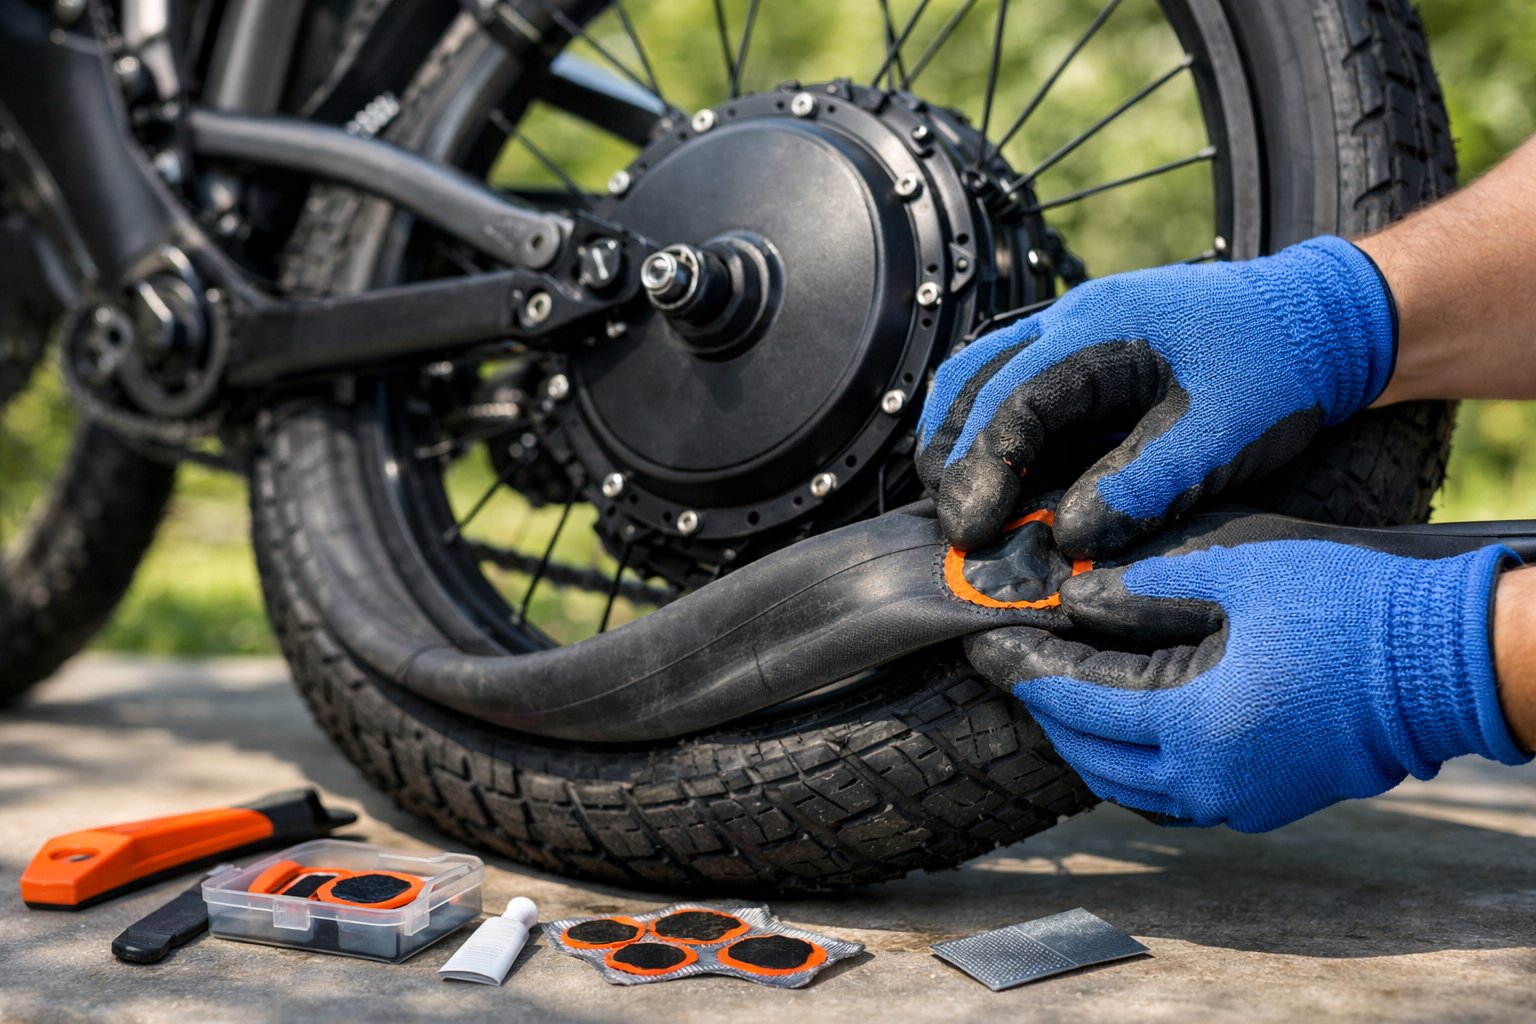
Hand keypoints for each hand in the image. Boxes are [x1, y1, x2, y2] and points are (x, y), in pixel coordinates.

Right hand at [916, 236, 1397, 556]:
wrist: (1328, 320)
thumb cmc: (1281, 367)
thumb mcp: (1221, 435)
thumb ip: (1144, 485)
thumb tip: (1067, 540)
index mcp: (1098, 330)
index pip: (1007, 402)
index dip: (982, 471)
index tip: (972, 532)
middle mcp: (1069, 321)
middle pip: (969, 385)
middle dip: (954, 459)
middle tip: (961, 531)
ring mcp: (1072, 332)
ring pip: (980, 381)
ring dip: (966, 444)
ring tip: (971, 511)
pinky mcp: (1084, 354)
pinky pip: (1012, 386)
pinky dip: (994, 432)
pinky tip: (1007, 481)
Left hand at [965, 540, 1528, 831]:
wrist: (1446, 662)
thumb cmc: (1348, 607)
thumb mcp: (1237, 574)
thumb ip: (1144, 590)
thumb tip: (1074, 597)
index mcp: (1193, 724)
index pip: (1075, 703)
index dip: (1023, 671)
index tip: (984, 645)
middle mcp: (1206, 782)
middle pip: (1090, 754)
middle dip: (1042, 710)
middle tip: (1009, 667)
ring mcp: (1237, 802)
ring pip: (1125, 785)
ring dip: (1083, 741)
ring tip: (1053, 691)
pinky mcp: (1263, 803)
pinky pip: (1168, 794)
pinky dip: (1130, 762)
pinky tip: (1119, 723)